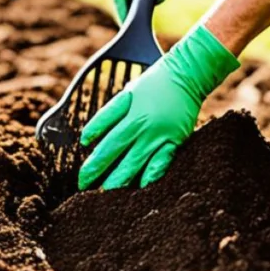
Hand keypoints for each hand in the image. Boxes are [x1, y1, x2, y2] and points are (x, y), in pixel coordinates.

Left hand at [78, 25, 238, 189]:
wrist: (186, 75)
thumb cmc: (153, 84)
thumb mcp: (127, 94)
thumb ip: (108, 116)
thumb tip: (87, 139)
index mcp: (129, 114)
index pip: (105, 140)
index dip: (93, 159)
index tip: (82, 173)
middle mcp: (143, 126)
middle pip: (117, 154)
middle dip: (99, 174)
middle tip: (87, 189)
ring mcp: (160, 136)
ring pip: (136, 163)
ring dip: (121, 181)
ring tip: (108, 195)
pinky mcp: (175, 141)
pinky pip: (161, 163)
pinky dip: (151, 176)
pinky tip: (141, 188)